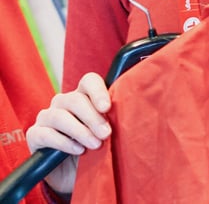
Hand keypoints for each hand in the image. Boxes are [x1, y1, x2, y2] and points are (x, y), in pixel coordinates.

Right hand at [25, 72, 111, 194]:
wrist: (75, 174)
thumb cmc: (95, 147)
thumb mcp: (105, 132)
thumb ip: (111, 119)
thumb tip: (128, 113)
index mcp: (83, 95)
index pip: (89, 81)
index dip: (98, 91)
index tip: (107, 108)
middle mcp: (63, 102)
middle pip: (75, 100)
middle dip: (93, 118)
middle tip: (106, 134)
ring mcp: (46, 117)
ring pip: (60, 116)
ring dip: (80, 131)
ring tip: (95, 144)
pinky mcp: (34, 134)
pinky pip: (46, 134)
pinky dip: (63, 142)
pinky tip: (78, 150)